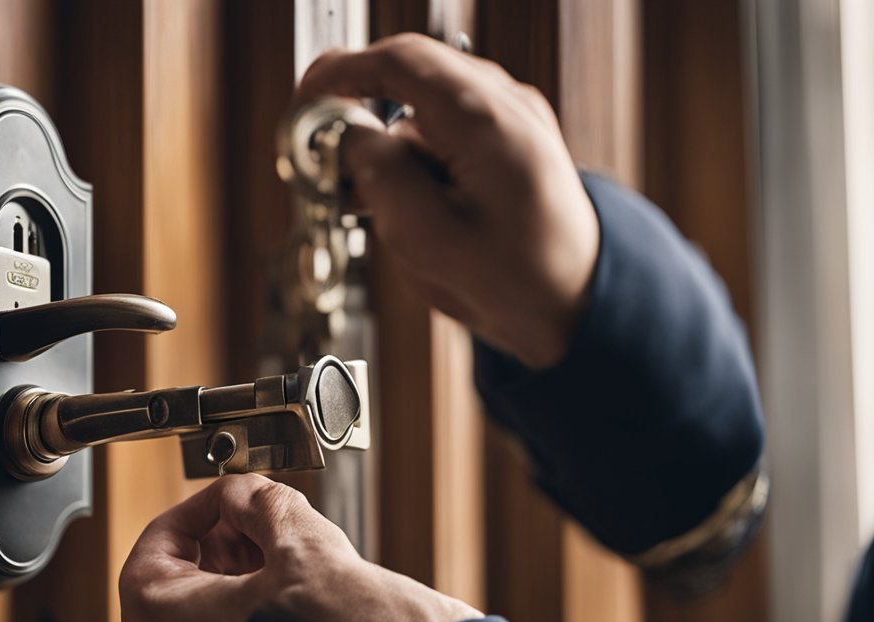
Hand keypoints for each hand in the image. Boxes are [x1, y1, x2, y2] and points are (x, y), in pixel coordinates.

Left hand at [119, 474, 480, 621]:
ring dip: (246, 568)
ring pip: (217, 614)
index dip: (185, 515)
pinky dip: (268, 602)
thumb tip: (247, 493)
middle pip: (181, 586)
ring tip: (291, 540)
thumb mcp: (303, 545)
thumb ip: (263, 505)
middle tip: (256, 514)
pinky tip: (310, 579)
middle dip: (219, 540)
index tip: (224, 496)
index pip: (148, 559)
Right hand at [298, 33, 598, 368]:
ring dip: (381, 141)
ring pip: (420, 105)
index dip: (339, 73)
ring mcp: (507, 119)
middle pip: (407, 75)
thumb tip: (348, 138)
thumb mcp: (430, 239)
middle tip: (319, 153)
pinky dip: (408, 153)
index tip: (303, 102)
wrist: (579, 300)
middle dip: (354, 109)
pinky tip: (390, 196)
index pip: (399, 61)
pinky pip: (442, 128)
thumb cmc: (521, 278)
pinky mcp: (503, 141)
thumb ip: (381, 178)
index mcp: (485, 119)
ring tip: (356, 193)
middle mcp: (502, 105)